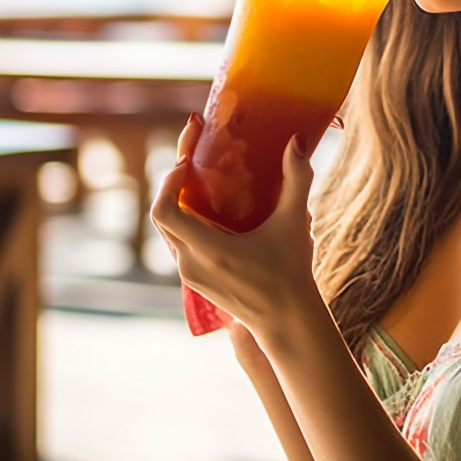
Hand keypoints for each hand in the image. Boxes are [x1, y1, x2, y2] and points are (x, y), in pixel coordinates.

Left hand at [150, 116, 317, 348]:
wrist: (287, 321)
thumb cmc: (291, 273)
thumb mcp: (295, 223)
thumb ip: (297, 179)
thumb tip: (297, 139)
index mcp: (208, 250)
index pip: (164, 211)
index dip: (167, 182)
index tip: (186, 161)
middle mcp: (191, 263)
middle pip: (162, 216)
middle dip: (172, 185)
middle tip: (191, 158)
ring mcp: (190, 275)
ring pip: (169, 231)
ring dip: (177, 203)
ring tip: (198, 179)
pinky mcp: (195, 281)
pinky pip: (179, 244)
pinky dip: (186, 222)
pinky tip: (208, 210)